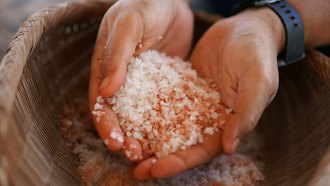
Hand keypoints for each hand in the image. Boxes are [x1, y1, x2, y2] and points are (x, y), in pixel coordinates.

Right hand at [89, 0, 192, 160]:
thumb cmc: (144, 4)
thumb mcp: (127, 24)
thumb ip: (116, 55)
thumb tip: (106, 92)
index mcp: (105, 69)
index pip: (100, 103)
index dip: (106, 124)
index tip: (115, 141)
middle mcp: (122, 82)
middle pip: (120, 117)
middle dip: (125, 137)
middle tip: (136, 154)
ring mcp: (144, 86)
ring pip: (141, 117)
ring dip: (145, 136)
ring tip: (154, 153)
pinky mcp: (164, 85)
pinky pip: (164, 107)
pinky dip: (166, 123)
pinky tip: (177, 135)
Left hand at [133, 8, 284, 179]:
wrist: (244, 28)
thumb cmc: (256, 54)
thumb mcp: (257, 82)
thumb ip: (245, 114)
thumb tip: (230, 147)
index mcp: (227, 124)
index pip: (202, 151)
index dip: (180, 162)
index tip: (157, 169)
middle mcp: (207, 119)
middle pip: (180, 145)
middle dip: (158, 158)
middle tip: (135, 168)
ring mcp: (192, 103)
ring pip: (167, 126)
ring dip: (148, 140)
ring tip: (126, 148)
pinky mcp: (181, 88)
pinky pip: (161, 102)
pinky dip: (147, 112)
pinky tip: (128, 117)